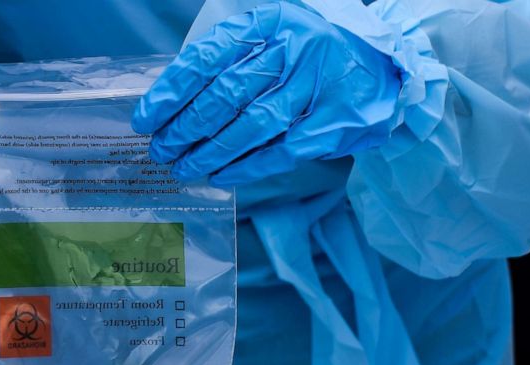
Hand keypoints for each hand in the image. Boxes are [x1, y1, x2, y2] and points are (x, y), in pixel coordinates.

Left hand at [132, 2, 399, 185]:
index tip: (145, 118)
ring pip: (250, 125)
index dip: (170, 92)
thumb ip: (228, 60)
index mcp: (269, 22)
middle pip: (224, 95)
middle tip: (160, 150)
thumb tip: (172, 102)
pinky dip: (247, 167)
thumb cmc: (309, 54)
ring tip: (184, 168)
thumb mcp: (272, 37)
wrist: (384, 63)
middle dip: (184, 128)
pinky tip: (222, 176)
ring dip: (210, 153)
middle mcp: (294, 48)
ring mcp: (317, 84)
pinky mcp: (335, 120)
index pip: (206, 58)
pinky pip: (281, 150)